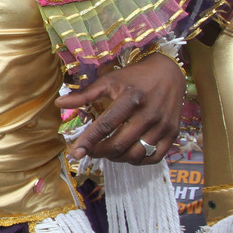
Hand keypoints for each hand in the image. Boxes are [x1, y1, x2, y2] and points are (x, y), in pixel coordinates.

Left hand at [58, 53, 184, 163]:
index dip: (89, 141)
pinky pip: (154, 157)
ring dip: (117, 158)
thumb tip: (59, 104)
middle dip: (100, 152)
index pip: (106, 125)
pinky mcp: (173, 133)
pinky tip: (127, 153)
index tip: (75, 152)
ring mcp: (162, 125)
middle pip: (119, 144)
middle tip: (90, 152)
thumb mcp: (109, 80)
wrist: (170, 72)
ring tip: (108, 152)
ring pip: (136, 155)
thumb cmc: (135, 77)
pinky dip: (138, 161)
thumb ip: (85, 94)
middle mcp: (148, 114)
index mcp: (131, 99)